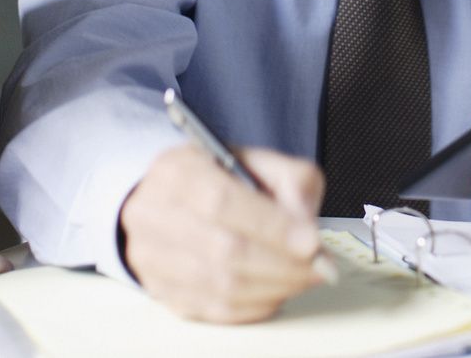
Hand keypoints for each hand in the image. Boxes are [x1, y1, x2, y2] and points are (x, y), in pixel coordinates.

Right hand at [120, 144, 326, 322]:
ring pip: (221, 286)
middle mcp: (153, 213)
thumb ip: (290, 181)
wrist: (168, 200)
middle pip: (224, 249)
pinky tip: (275, 291)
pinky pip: (215, 310)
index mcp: (177, 170)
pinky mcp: (161, 290)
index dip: (271, 227)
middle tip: (318, 267)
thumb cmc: (216, 180)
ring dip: (274, 287)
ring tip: (303, 278)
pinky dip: (255, 305)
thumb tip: (306, 223)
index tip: (311, 242)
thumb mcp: (256, 161)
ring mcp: (151, 256)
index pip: (222, 202)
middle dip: (282, 263)